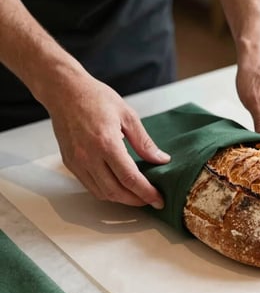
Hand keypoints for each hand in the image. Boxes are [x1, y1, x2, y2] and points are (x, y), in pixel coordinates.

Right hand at [46, 74, 169, 208]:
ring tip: (136, 196)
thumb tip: (161, 159)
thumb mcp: (127, 115)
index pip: (130, 178)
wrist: (65, 92)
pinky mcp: (70, 163)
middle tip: (150, 200)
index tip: (159, 200)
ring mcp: (77, 162)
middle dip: (136, 201)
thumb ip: (144, 142)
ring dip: (121, 199)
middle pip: (116, 192)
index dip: (146, 192)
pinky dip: (105, 192)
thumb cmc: (96, 98)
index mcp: (106, 143)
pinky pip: (89, 186)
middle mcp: (89, 157)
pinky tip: (117, 187)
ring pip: (101, 193)